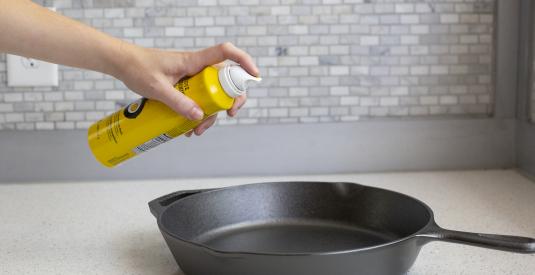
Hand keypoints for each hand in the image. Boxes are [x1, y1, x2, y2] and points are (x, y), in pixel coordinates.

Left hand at [116, 42, 258, 135]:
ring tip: (196, 131)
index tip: (254, 75)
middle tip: (228, 115)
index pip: (226, 53)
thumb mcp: (157, 88)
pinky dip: (197, 114)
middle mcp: (197, 68)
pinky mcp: (184, 86)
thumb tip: (199, 116)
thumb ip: (178, 102)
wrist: (122, 64)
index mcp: (194, 61)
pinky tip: (187, 127)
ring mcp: (191, 78)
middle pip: (225, 80)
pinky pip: (198, 99)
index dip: (244, 61)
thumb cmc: (137, 68)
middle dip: (229, 100)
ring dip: (210, 113)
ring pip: (212, 95)